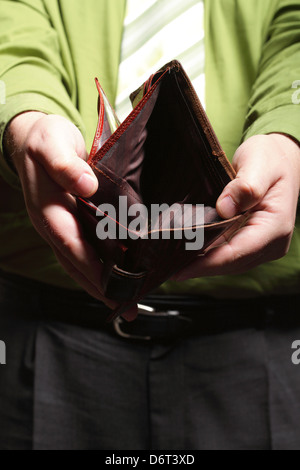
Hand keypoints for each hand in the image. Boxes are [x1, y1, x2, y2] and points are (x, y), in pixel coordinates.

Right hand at [4, 112, 115, 307]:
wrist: (34, 139)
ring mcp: (60, 226)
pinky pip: (84, 251)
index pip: (70, 242)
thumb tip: (86, 186)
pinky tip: (117, 275)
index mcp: (47, 208)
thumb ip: (65, 164)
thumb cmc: (46, 140)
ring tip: (125, 302)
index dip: (89, 264)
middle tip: (127, 306)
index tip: (111, 283)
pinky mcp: (70, 224)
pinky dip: (100, 268)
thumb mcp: (52, 143)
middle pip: (74, 262)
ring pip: (79, 262)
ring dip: (100, 284)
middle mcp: (52, 223)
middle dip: (99, 287)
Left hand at [173, 133, 299, 280]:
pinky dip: (208, 254)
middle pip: (230, 263)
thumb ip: (246, 185)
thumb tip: (224, 208)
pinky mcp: (252, 243)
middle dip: (199, 266)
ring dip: (201, 263)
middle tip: (166, 265)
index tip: (180, 269)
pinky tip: (188, 252)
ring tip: (172, 261)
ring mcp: (262, 246)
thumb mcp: (259, 163)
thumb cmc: (270, 158)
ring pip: (228, 263)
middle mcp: (272, 243)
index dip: (207, 264)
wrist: (280, 159)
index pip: (237, 253)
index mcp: (275, 227)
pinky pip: (228, 254)